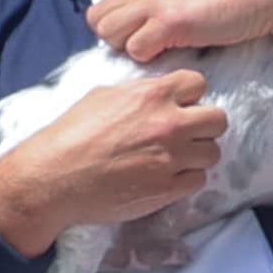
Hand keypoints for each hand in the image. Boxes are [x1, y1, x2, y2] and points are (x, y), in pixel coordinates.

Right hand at [0, 70, 231, 257]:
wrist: (55, 176)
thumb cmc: (71, 135)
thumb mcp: (103, 96)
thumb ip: (138, 93)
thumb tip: (154, 93)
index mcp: (153, 95)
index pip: (198, 83)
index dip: (189, 95)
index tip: (179, 106)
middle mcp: (169, 124)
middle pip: (218, 120)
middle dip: (204, 126)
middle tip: (186, 134)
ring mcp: (172, 158)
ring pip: (212, 152)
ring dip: (198, 155)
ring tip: (176, 159)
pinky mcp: (167, 189)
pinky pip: (198, 180)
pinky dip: (187, 179)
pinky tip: (166, 177)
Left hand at [86, 0, 272, 62]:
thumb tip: (148, 25)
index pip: (107, 4)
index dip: (119, 26)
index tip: (142, 37)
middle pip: (98, 19)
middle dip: (116, 39)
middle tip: (146, 49)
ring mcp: (155, 0)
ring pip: (110, 33)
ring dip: (130, 49)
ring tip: (160, 51)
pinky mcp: (169, 21)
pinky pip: (135, 49)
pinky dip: (151, 58)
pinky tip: (174, 53)